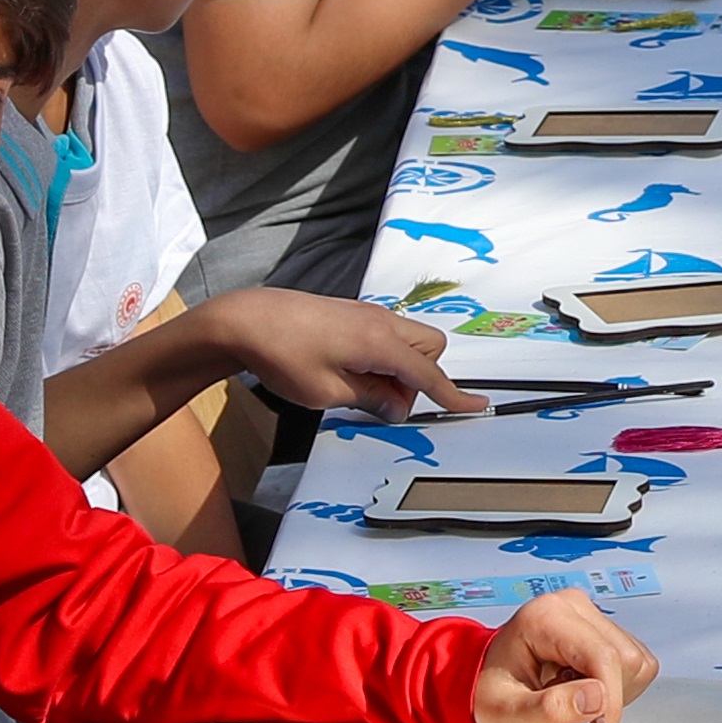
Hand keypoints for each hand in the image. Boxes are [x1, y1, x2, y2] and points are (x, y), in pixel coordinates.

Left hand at [191, 290, 477, 418]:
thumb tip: (398, 408)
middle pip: (430, 348)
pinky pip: (387, 335)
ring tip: (360, 387)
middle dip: (421, 378)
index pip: (429, 374)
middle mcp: (380, 322)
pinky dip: (383, 357)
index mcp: (379, 342)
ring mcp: (367, 314)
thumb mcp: (327, 392)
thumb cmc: (282, 355)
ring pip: (410, 341)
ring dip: (400, 369)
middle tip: (384, 401)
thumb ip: (371, 399)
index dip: (452, 395)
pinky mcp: (352, 314)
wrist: (245, 320)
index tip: (476, 407)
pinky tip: (351, 371)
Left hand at [471, 589, 659, 722]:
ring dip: (614, 693)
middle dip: (609, 699)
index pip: (602, 656)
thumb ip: (551, 709)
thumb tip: (597, 699)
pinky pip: (634, 663)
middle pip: (624, 659)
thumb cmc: (492, 697)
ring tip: (572, 697)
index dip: (610, 701)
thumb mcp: (511, 715)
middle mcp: (571, 606)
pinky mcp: (603, 628)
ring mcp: (589, 614)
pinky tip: (583, 688)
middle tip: (577, 715)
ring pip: (635, 662)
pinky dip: (617, 686)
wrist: (486, 686)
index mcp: (545, 617)